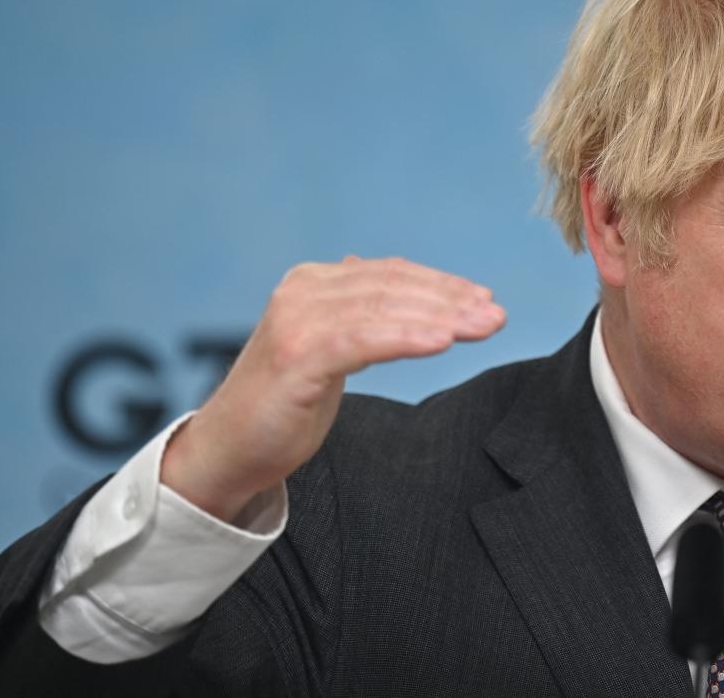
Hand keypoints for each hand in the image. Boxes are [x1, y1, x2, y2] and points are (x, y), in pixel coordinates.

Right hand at [160, 256, 505, 521]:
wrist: (228, 450)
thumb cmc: (282, 403)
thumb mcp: (326, 346)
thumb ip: (353, 311)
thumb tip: (377, 272)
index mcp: (312, 283)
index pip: (390, 274)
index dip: (442, 284)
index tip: (483, 300)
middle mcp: (302, 292)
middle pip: (393, 287)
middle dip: (451, 300)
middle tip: (495, 315)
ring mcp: (298, 322)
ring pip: (385, 309)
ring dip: (441, 316)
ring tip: (483, 326)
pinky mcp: (297, 356)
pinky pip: (364, 340)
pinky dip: (407, 336)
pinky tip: (443, 341)